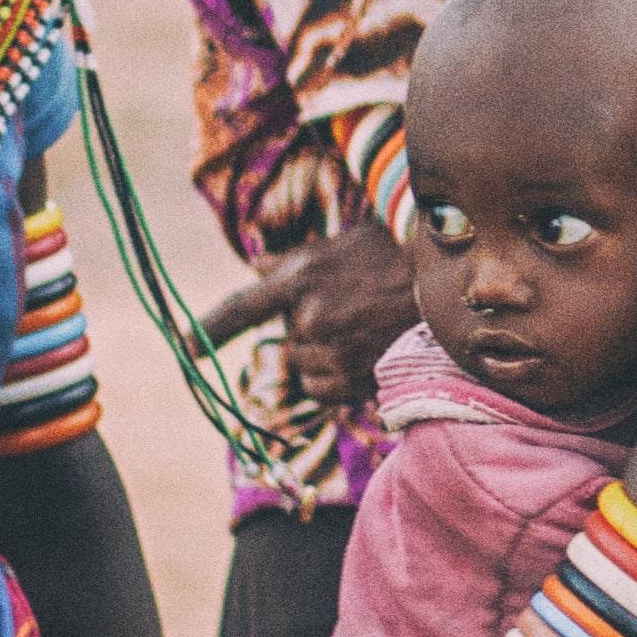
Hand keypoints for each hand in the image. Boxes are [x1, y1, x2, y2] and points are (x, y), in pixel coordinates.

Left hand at [198, 219, 413, 406]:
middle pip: (287, 344)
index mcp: (301, 279)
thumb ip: (293, 260)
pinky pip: (326, 392)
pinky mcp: (358, 378)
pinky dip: (340, 380)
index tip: (184, 348)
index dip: (209, 330)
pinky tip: (367, 353)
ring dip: (325, 359)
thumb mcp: (340, 245)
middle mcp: (312, 318)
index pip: (241, 309)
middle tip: (350, 311)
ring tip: (363, 332)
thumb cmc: (397, 253)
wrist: (452, 282)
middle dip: (310, 333)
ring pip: (306, 370)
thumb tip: (256, 264)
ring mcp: (336, 351)